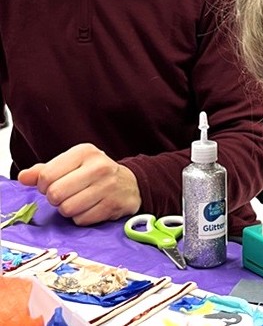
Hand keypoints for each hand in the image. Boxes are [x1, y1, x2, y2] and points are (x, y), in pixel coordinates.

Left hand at [18, 143, 140, 225]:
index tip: (54, 184)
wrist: (130, 183)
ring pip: (67, 209)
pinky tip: (91, 207)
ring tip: (79, 201)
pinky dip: (82, 217)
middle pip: (55, 194)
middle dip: (56, 199)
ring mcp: (108, 186)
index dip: (44, 186)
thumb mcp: (72, 164)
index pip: (46, 175)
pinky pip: (82, 220)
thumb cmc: (95, 173)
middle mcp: (99, 166)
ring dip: (68, 210)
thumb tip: (24, 177)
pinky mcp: (113, 204)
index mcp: (85, 152)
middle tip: (66, 195)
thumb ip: (44, 170)